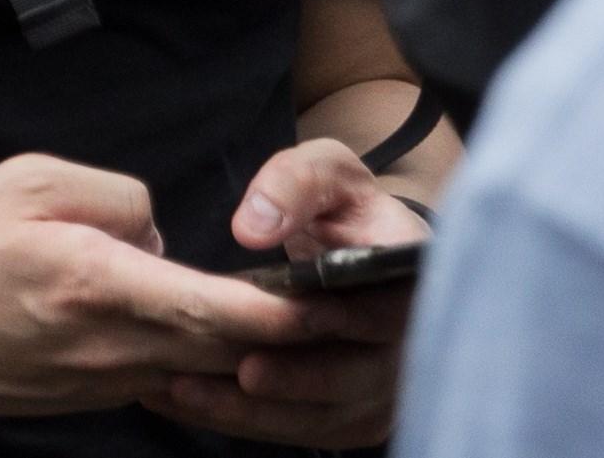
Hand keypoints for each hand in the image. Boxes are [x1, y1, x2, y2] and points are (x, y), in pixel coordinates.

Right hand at [0, 151, 311, 413]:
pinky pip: (159, 374)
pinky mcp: (91, 398)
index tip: (334, 300)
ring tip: (280, 320)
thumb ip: (115, 194)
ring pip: (197, 367)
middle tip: (342, 311)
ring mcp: (102, 381)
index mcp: (97, 282)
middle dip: (284, 336)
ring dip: (237, 348)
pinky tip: (189, 329)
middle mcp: (109, 345)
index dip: (282, 312)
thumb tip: (163, 231)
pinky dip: (187, 355)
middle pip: (224, 349)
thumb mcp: (28, 180)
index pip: (215, 308)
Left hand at [162, 139, 421, 445]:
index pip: (392, 313)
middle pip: (358, 379)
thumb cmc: (342, 208)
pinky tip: (192, 404)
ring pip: (327, 416)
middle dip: (298, 380)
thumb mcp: (325, 173)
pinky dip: (249, 423)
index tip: (296, 316)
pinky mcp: (356, 415)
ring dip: (258, 412)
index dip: (348, 319)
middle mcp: (411, 347)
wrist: (360, 253)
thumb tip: (253, 228)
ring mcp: (385, 389)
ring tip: (187, 392)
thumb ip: (294, 184)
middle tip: (239, 372)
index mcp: (416, 285)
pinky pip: (305, 430)